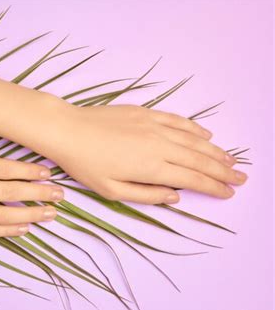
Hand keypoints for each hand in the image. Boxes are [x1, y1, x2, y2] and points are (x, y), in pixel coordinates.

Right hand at [0, 130, 62, 236]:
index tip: (47, 173)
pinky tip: (24, 229)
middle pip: (8, 193)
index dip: (27, 171)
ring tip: (51, 214)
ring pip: (2, 216)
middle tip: (60, 195)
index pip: (1, 169)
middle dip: (37, 194)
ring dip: (30, 215)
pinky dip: (7, 231)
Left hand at [45, 104, 247, 203]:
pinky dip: (195, 128)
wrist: (67, 129)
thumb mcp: (112, 190)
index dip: (214, 187)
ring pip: (193, 139)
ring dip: (214, 150)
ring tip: (230, 160)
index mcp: (152, 167)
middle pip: (199, 159)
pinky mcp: (146, 113)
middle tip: (241, 178)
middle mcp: (159, 144)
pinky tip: (205, 135)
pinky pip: (178, 121)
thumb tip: (175, 196)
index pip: (192, 179)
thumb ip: (146, 195)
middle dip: (223, 170)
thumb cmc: (85, 164)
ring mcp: (154, 125)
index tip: (229, 192)